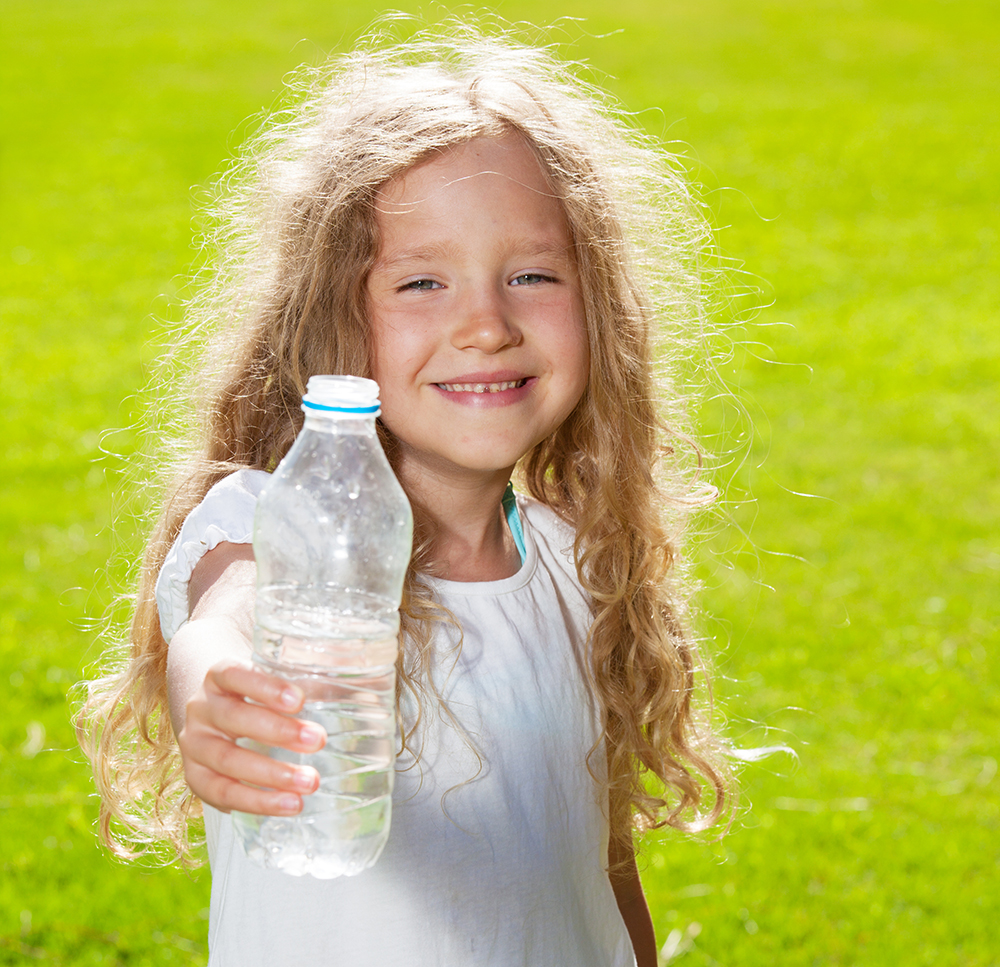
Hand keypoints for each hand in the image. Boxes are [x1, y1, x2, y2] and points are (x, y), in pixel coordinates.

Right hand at [178, 660, 326, 814]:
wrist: (215, 702)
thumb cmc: (260, 689)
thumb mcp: (279, 675)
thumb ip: (318, 679)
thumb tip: (376, 689)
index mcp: (220, 674)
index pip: (234, 673)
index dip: (264, 686)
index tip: (299, 699)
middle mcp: (202, 707)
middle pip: (233, 718)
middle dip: (277, 732)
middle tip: (319, 739)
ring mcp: (194, 743)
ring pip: (225, 760)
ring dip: (269, 775)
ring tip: (310, 784)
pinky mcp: (196, 776)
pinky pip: (220, 793)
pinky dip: (254, 802)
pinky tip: (286, 805)